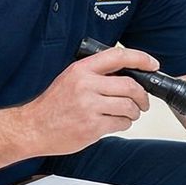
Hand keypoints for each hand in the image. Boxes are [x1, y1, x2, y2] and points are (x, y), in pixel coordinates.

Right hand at [20, 47, 155, 154]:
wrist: (33, 128)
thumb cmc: (52, 106)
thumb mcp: (70, 79)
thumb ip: (95, 75)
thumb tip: (126, 75)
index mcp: (81, 70)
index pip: (119, 56)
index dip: (141, 59)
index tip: (152, 64)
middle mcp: (86, 85)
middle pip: (130, 86)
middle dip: (142, 96)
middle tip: (143, 102)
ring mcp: (89, 107)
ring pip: (129, 107)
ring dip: (133, 113)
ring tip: (127, 114)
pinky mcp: (92, 126)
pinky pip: (121, 123)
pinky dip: (123, 124)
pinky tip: (113, 123)